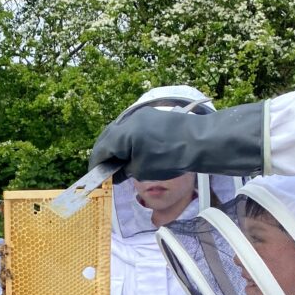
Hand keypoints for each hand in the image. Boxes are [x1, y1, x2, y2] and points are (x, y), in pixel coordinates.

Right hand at [90, 103, 263, 181]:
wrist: (199, 141)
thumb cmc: (169, 158)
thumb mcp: (142, 170)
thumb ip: (124, 170)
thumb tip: (116, 172)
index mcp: (122, 134)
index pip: (101, 149)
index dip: (96, 165)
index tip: (95, 178)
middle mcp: (128, 120)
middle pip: (108, 138)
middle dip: (104, 155)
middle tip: (106, 171)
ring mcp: (141, 116)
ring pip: (120, 132)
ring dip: (117, 147)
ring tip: (120, 164)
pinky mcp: (152, 116)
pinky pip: (132, 129)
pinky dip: (128, 141)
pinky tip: (133, 153)